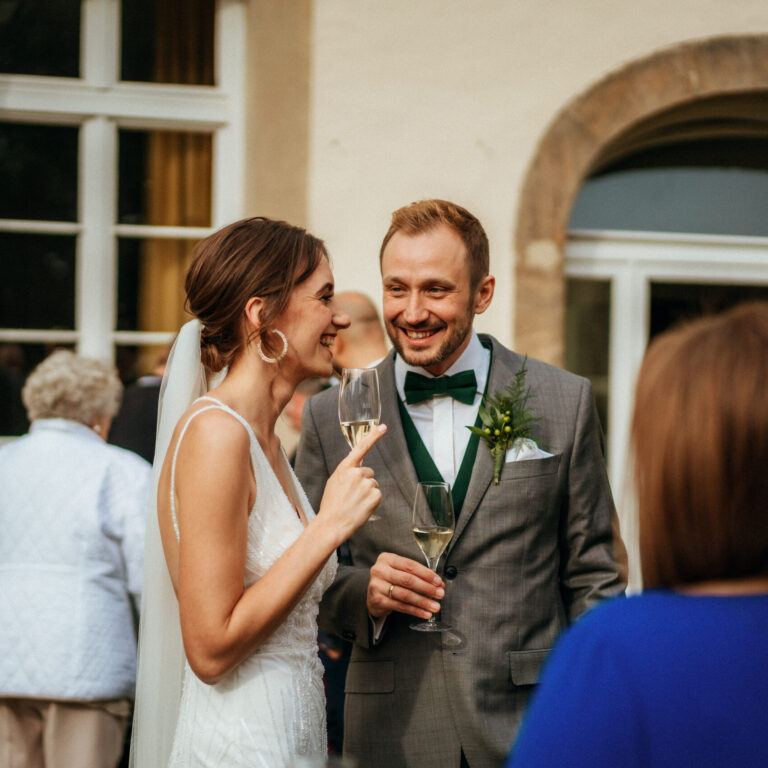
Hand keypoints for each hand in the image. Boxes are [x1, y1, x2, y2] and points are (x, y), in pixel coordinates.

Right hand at [317, 424, 385, 540]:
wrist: (332, 524)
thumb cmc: (331, 505)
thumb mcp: (334, 482)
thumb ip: (346, 472)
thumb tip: (358, 467)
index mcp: (345, 468)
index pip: (361, 447)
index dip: (373, 436)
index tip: (383, 427)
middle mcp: (357, 473)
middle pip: (369, 472)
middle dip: (364, 482)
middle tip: (351, 496)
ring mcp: (367, 484)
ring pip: (374, 484)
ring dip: (368, 493)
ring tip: (355, 503)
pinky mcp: (375, 496)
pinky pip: (378, 495)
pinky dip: (372, 502)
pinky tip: (361, 508)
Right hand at [367, 552, 444, 619]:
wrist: (372, 594)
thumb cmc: (391, 580)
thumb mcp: (400, 571)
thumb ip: (417, 575)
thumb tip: (439, 584)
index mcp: (387, 559)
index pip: (410, 566)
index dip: (426, 574)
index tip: (438, 581)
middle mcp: (380, 570)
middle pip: (408, 580)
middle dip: (427, 588)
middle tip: (440, 594)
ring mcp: (377, 586)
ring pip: (405, 595)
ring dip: (423, 602)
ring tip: (435, 606)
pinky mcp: (377, 601)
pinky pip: (401, 606)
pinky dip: (415, 610)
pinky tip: (425, 613)